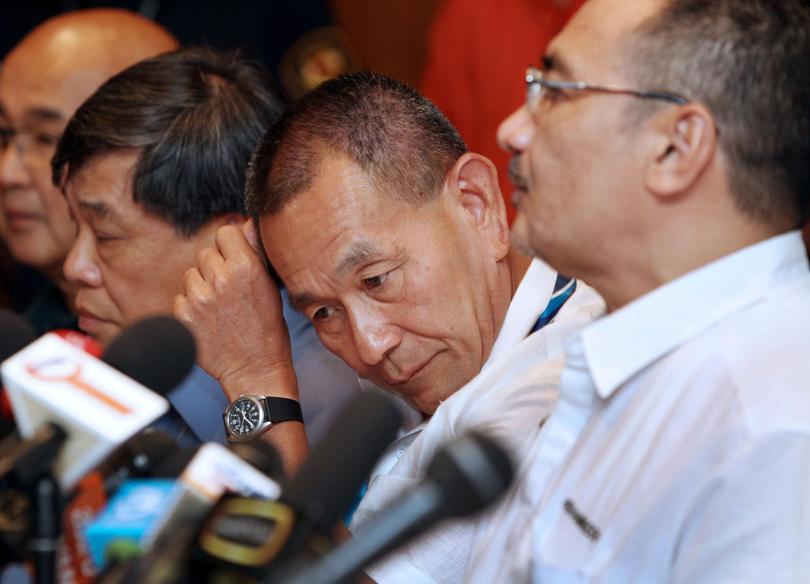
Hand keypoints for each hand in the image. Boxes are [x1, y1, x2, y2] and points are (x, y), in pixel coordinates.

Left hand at [174, 220, 298, 401]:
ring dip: (201, 287)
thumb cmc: (268, 327)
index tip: (236, 261)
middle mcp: (220, 278)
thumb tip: (246, 223)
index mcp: (245, 267)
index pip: (225, 232)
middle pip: (206, 254)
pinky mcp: (183, 316)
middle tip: (231, 291)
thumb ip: (255, 252)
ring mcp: (199, 298)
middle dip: (216, 268)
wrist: (255, 368)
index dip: (231, 246)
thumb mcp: (270, 286)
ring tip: (220, 307)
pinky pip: (181, 298)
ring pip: (191, 275)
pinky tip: (209, 321)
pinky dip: (191, 307)